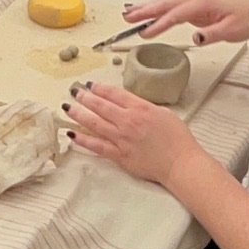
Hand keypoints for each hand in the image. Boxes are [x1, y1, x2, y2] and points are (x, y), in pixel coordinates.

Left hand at [69, 81, 196, 189]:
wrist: (180, 163)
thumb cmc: (178, 139)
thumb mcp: (163, 113)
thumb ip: (144, 107)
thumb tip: (129, 104)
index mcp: (140, 109)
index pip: (114, 94)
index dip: (100, 88)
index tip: (90, 85)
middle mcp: (128, 122)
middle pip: (100, 106)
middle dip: (85, 97)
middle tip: (74, 91)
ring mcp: (121, 139)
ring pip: (94, 123)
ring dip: (79, 114)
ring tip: (68, 107)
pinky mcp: (119, 156)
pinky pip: (96, 146)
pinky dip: (83, 140)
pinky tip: (72, 135)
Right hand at [125, 0, 248, 45]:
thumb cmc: (246, 19)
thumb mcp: (231, 31)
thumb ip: (212, 34)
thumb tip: (195, 38)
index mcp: (202, 3)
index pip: (175, 14)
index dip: (159, 24)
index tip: (145, 33)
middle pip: (165, 4)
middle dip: (144, 10)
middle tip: (127, 18)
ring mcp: (194, 1)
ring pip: (166, 4)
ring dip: (148, 8)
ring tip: (129, 14)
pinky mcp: (195, 7)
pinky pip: (172, 8)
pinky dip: (158, 10)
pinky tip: (149, 14)